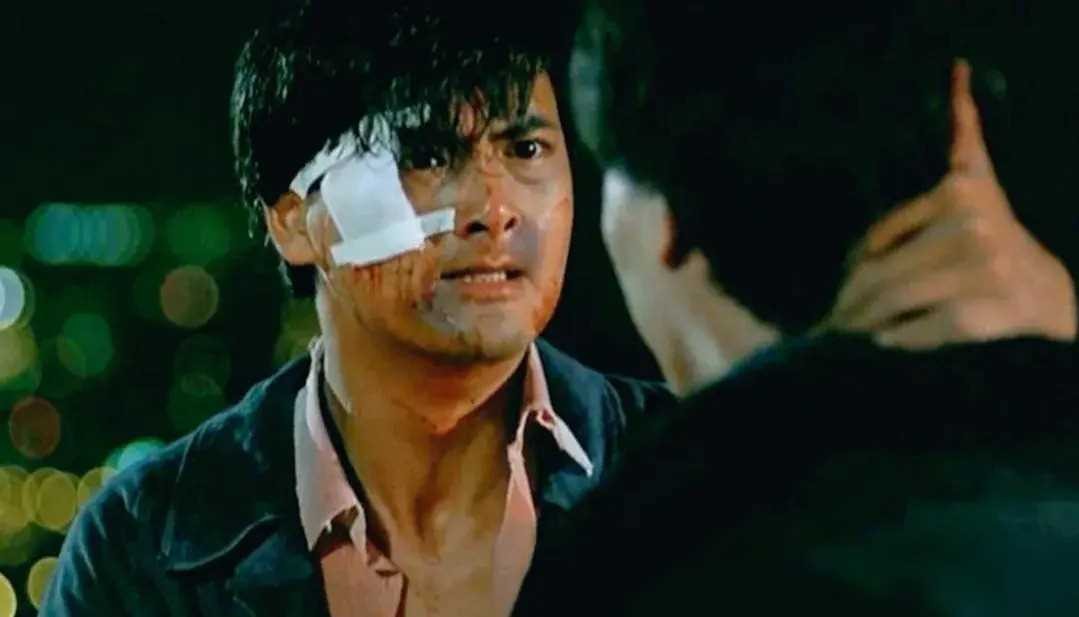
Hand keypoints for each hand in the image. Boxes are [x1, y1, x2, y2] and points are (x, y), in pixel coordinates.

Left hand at [826, 60, 1075, 348]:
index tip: (844, 277)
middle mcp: (969, 228)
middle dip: (851, 298)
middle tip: (834, 316)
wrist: (1048, 288)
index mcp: (959, 191)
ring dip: (865, 319)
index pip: (880, 234)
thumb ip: (963, 125)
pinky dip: (897, 337)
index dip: (856, 261)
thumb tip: (958, 69)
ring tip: (853, 327)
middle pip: (881, 271)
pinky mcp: (976, 315)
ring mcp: (974, 273)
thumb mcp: (979, 173)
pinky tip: (886, 337)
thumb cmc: (997, 234)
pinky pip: (916, 329)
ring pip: (893, 300)